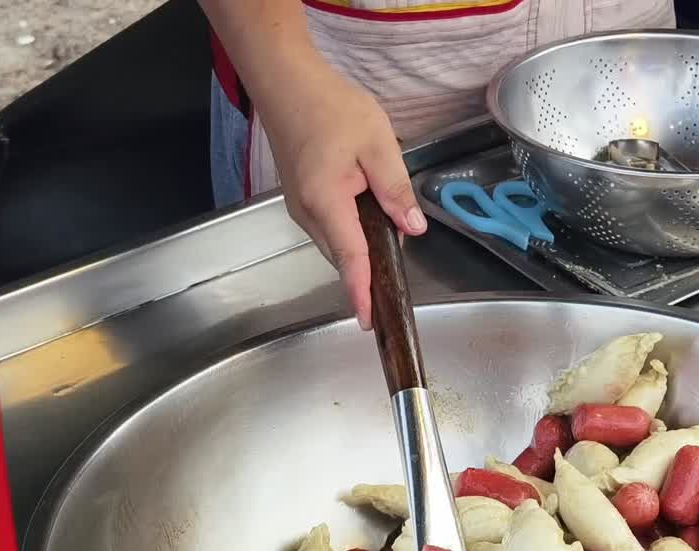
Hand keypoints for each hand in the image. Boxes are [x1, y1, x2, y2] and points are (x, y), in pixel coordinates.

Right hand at [258, 60, 426, 330]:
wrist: (286, 82)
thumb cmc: (328, 106)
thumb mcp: (377, 144)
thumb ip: (396, 190)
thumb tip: (413, 228)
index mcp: (326, 201)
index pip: (349, 257)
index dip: (361, 291)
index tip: (369, 320)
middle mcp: (307, 212)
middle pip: (342, 256)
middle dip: (368, 272)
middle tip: (396, 283)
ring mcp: (300, 207)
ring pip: (335, 244)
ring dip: (359, 251)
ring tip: (388, 245)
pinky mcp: (301, 198)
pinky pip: (328, 228)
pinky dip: (349, 234)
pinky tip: (369, 219)